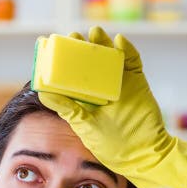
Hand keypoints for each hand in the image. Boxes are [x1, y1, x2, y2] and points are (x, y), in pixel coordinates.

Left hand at [38, 26, 186, 187]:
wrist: (143, 154)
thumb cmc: (111, 145)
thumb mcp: (84, 125)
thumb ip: (67, 107)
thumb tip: (43, 92)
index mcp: (84, 97)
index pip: (72, 74)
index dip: (64, 60)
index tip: (55, 46)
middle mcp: (100, 87)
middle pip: (90, 61)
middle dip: (83, 47)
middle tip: (74, 37)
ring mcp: (119, 83)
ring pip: (110, 57)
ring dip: (103, 44)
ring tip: (95, 34)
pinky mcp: (136, 81)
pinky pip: (132, 61)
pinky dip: (128, 50)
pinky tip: (120, 41)